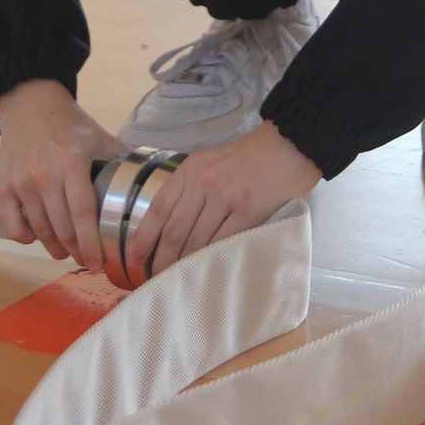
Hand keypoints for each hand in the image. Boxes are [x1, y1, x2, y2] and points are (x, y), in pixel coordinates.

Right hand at [0, 80, 126, 270]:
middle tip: (87, 261)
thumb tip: (150, 181)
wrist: (29, 103)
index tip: (100, 264)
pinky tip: (37, 236)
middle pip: (62, 229)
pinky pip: (12, 226)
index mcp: (72, 164)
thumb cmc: (69, 124)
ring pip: (39, 231)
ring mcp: (21, 182)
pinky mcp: (3, 186)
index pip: (83, 214)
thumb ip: (123, 160)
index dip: (91, 244)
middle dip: (76, 251)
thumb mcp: (100, 137)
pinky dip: (25, 237)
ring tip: (66, 251)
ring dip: (54, 248)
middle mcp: (44, 176)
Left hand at [122, 121, 319, 282]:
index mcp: (191, 169)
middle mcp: (204, 182)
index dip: (144, 237)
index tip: (134, 259)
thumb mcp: (212, 161)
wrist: (290, 144)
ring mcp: (227, 197)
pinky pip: (223, 243)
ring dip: (185, 265)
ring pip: (196, 242)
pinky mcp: (249, 211)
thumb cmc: (252, 155)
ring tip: (179, 281)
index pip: (159, 208)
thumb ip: (192, 186)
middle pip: (174, 231)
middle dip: (162, 260)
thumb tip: (173, 226)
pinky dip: (212, 260)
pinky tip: (207, 271)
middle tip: (156, 279)